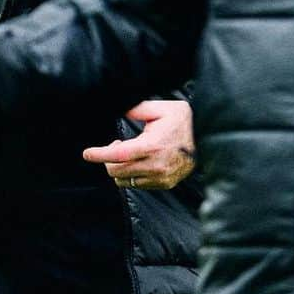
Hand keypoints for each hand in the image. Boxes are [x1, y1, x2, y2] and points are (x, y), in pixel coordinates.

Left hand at [81, 99, 195, 189]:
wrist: (206, 138)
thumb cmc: (182, 120)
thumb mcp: (160, 108)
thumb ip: (137, 109)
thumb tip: (119, 108)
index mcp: (151, 146)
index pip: (117, 154)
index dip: (99, 154)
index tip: (86, 154)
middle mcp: (154, 166)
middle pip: (116, 171)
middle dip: (108, 159)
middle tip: (115, 144)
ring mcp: (160, 178)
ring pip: (125, 181)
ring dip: (119, 168)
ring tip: (128, 153)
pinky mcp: (165, 184)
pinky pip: (138, 185)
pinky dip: (131, 175)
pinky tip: (138, 161)